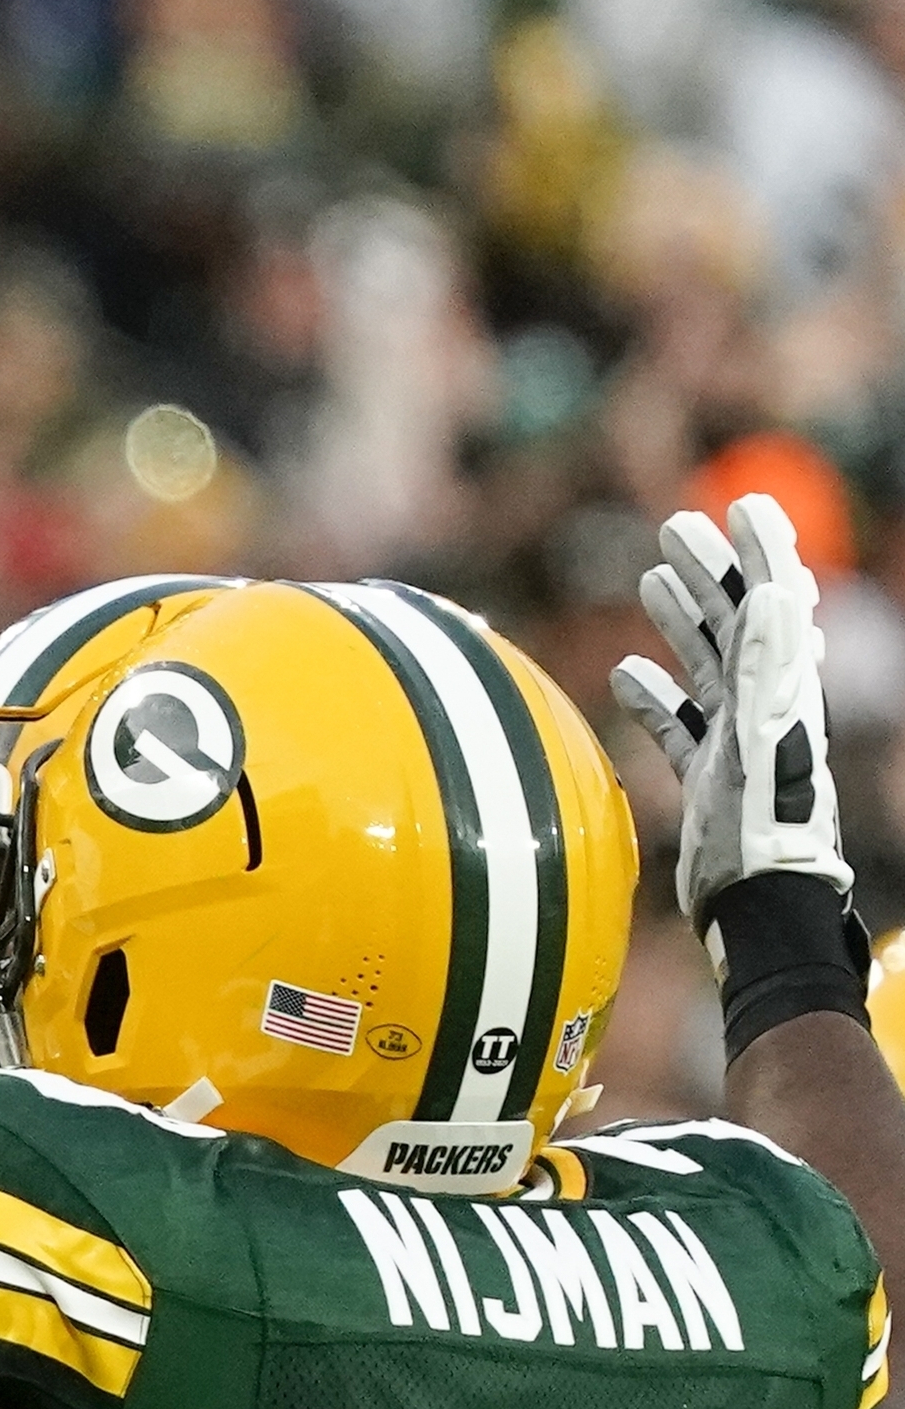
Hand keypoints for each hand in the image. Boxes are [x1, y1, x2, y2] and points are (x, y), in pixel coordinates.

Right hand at [610, 493, 850, 934]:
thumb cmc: (763, 829)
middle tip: (678, 526)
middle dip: (712, 570)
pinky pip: (677, 724)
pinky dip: (653, 696)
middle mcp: (764, 708)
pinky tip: (625, 677)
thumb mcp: (764, 741)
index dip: (761, 550)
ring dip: (683, 620)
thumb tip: (775, 589)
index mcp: (782, 689)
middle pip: (738, 622)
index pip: (776, 601)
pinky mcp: (708, 779)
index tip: (742, 505)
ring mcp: (735, 743)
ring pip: (707, 664)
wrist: (757, 904)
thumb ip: (769, 667)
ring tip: (651, 579)